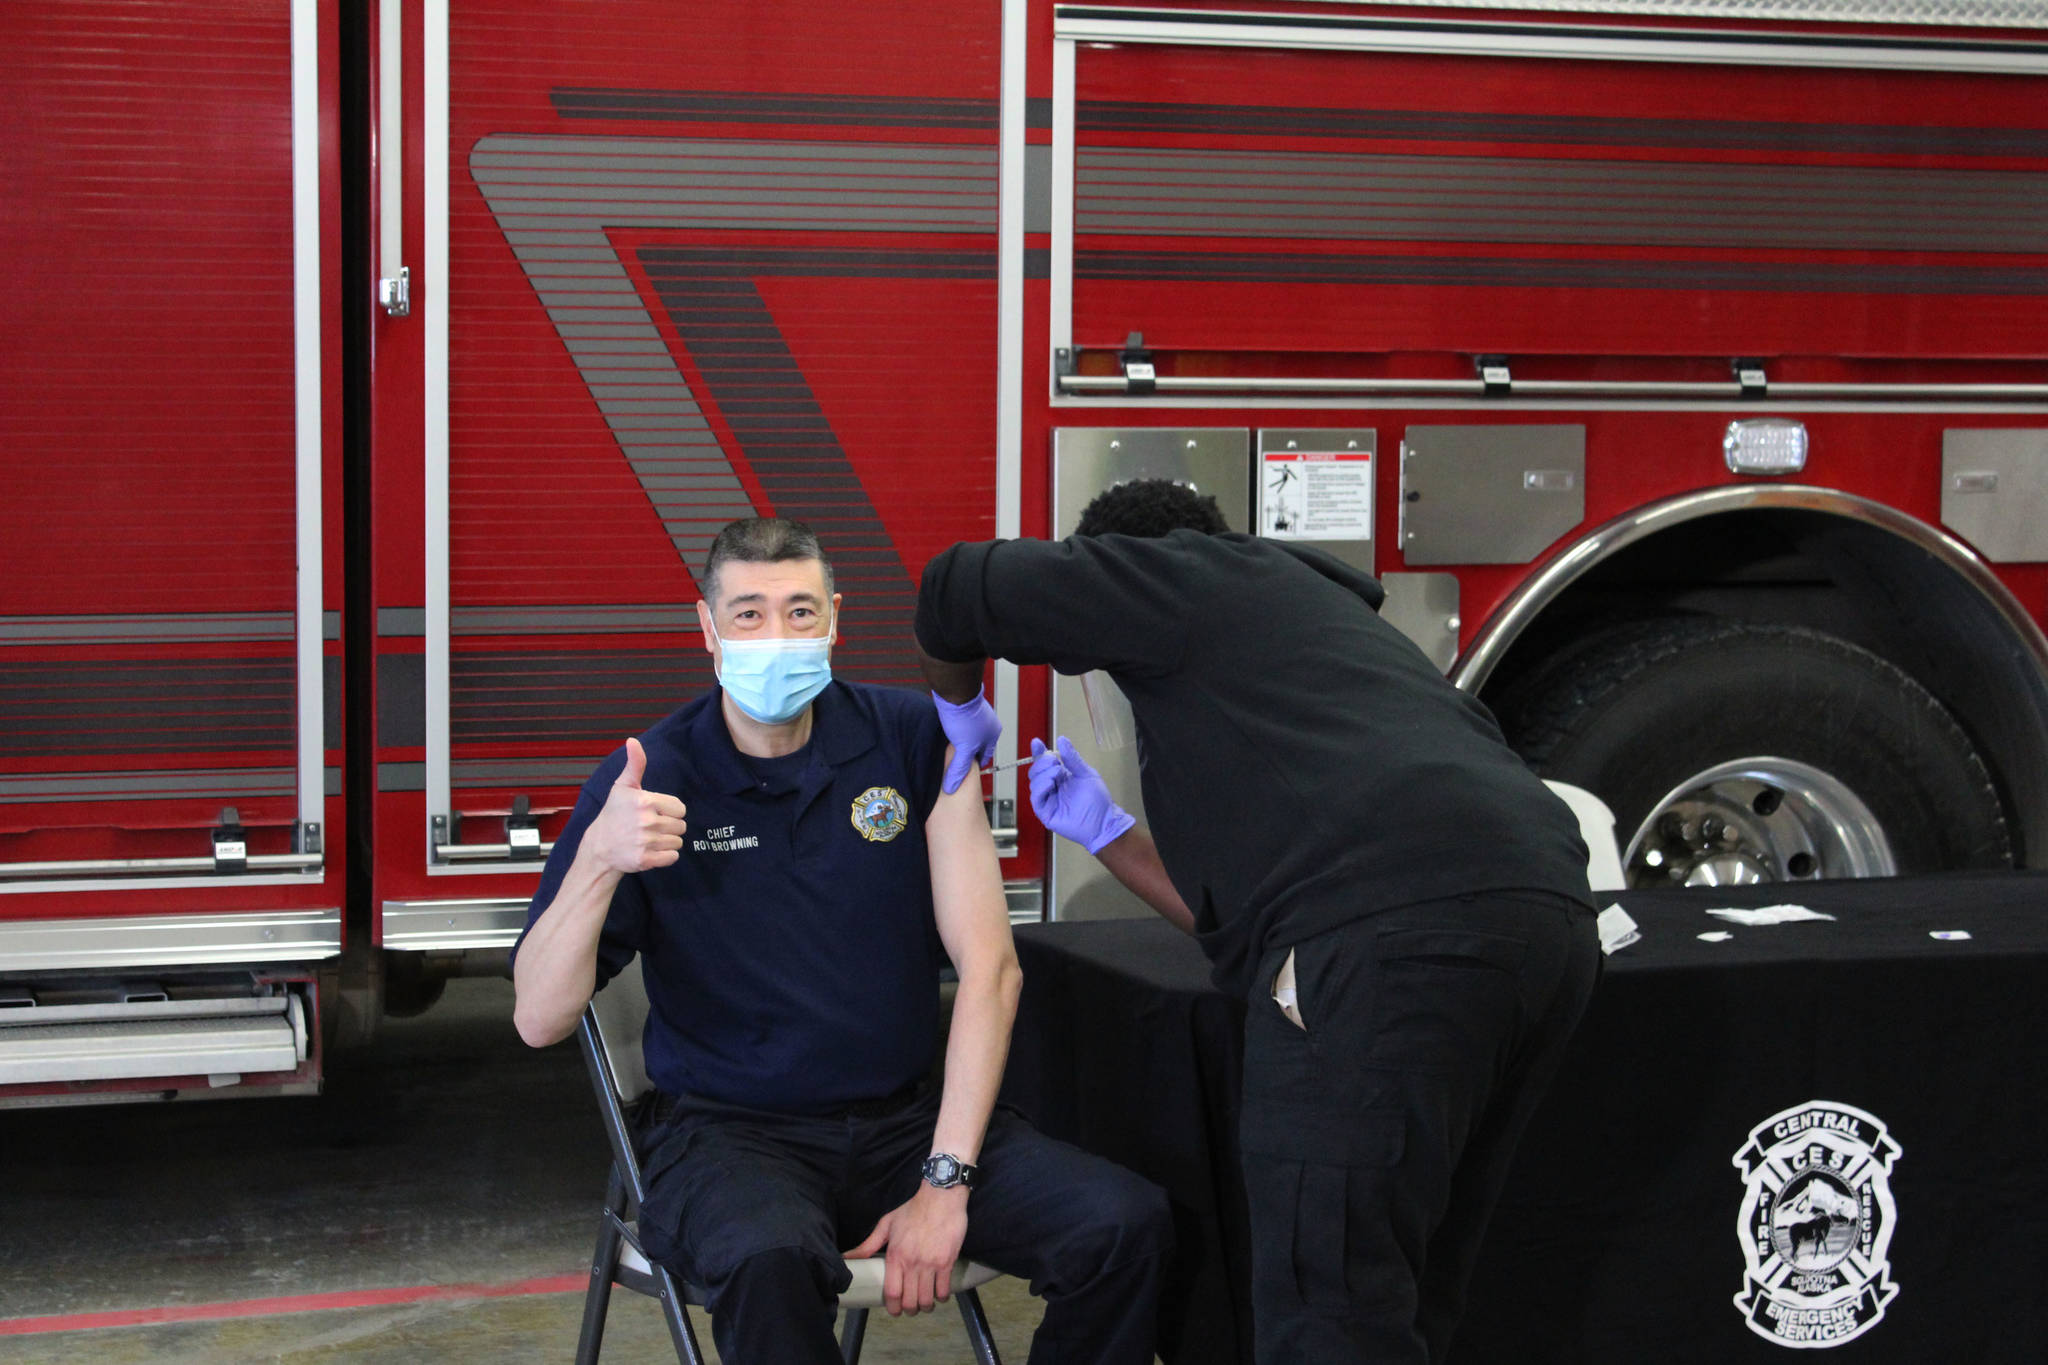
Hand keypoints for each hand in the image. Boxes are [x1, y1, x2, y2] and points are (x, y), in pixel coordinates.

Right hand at [583, 737, 687, 873]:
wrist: (599, 847)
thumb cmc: (614, 814)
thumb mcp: (623, 786)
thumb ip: (635, 764)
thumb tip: (633, 741)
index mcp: (645, 801)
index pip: (680, 808)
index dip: (670, 811)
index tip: (654, 812)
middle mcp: (646, 821)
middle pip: (681, 826)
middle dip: (669, 826)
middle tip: (650, 827)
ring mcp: (645, 842)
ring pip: (678, 842)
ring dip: (667, 841)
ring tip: (649, 838)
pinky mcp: (645, 860)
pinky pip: (673, 857)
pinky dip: (665, 856)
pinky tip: (651, 850)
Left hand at [842, 1184, 968, 1315]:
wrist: (940, 1196)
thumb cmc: (912, 1209)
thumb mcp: (887, 1224)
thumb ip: (868, 1245)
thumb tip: (847, 1257)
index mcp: (895, 1255)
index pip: (892, 1292)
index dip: (892, 1307)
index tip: (894, 1310)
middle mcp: (912, 1263)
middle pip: (910, 1301)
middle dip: (910, 1310)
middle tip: (911, 1309)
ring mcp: (931, 1264)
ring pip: (927, 1299)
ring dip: (926, 1306)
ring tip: (925, 1304)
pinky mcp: (947, 1262)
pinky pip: (944, 1289)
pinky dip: (941, 1297)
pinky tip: (939, 1294)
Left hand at [933, 689, 1001, 794]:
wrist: (954, 692)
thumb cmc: (965, 716)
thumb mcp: (964, 748)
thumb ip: (960, 768)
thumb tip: (953, 785)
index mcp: (993, 734)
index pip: (985, 756)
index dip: (974, 765)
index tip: (965, 772)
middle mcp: (987, 724)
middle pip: (976, 746)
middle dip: (966, 754)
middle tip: (955, 761)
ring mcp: (976, 716)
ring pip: (967, 735)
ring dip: (959, 742)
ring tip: (948, 749)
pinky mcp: (963, 709)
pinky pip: (960, 725)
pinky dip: (954, 732)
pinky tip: (945, 735)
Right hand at [1028, 736, 1134, 854]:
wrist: (1103, 822)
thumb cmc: (1097, 802)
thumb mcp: (1086, 774)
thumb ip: (1073, 759)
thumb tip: (1062, 740)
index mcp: (1061, 777)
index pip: (1044, 763)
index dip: (1038, 753)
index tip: (1036, 743)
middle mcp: (1052, 788)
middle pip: (1036, 771)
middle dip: (1042, 763)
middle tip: (1055, 762)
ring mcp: (1048, 800)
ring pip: (1034, 783)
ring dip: (1043, 774)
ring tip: (1057, 772)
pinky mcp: (1046, 813)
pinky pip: (1036, 798)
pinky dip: (1040, 788)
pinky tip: (1050, 783)